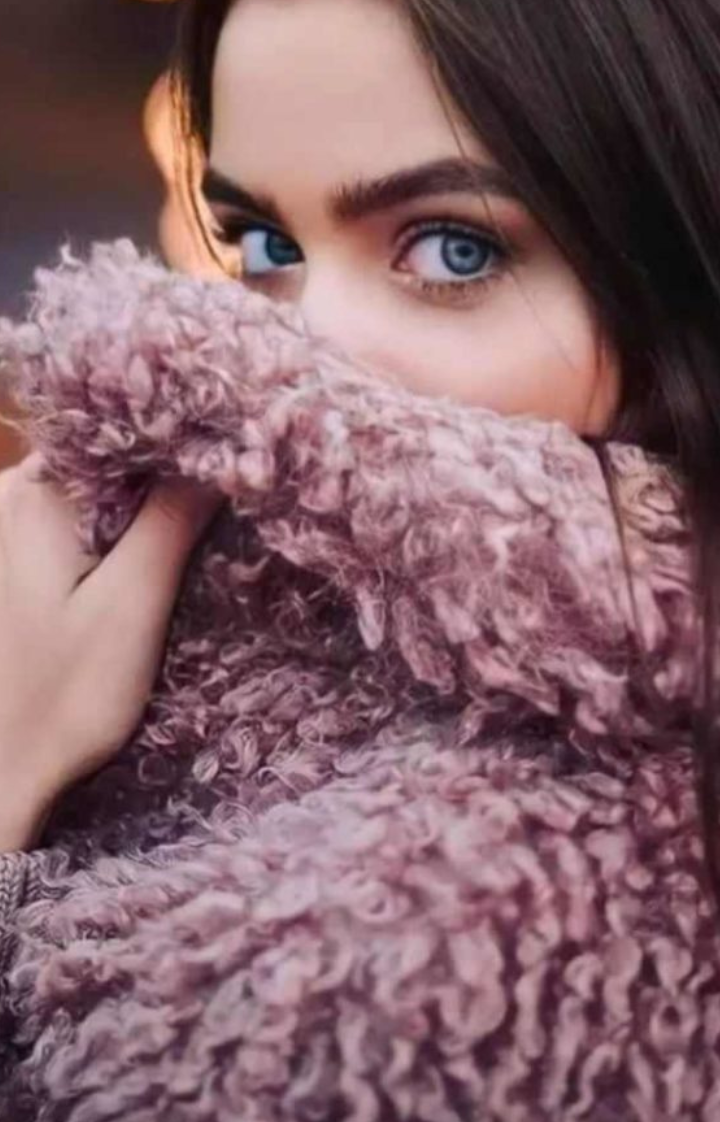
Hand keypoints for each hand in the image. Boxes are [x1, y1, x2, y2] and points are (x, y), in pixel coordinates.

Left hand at [0, 451, 223, 848]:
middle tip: (223, 499)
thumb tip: (217, 454)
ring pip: (95, 486)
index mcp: (35, 498)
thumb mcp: (131, 608)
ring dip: (142, 503)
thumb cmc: (61, 700)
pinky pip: (78, 518)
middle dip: (163, 473)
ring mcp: (7, 528)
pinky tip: (146, 559)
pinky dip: (116, 529)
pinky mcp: (14, 560)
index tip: (230, 458)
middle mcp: (10, 498)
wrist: (1, 773)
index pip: (121, 432)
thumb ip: (171, 522)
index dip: (179, 441)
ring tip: (196, 526)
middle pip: (108, 455)